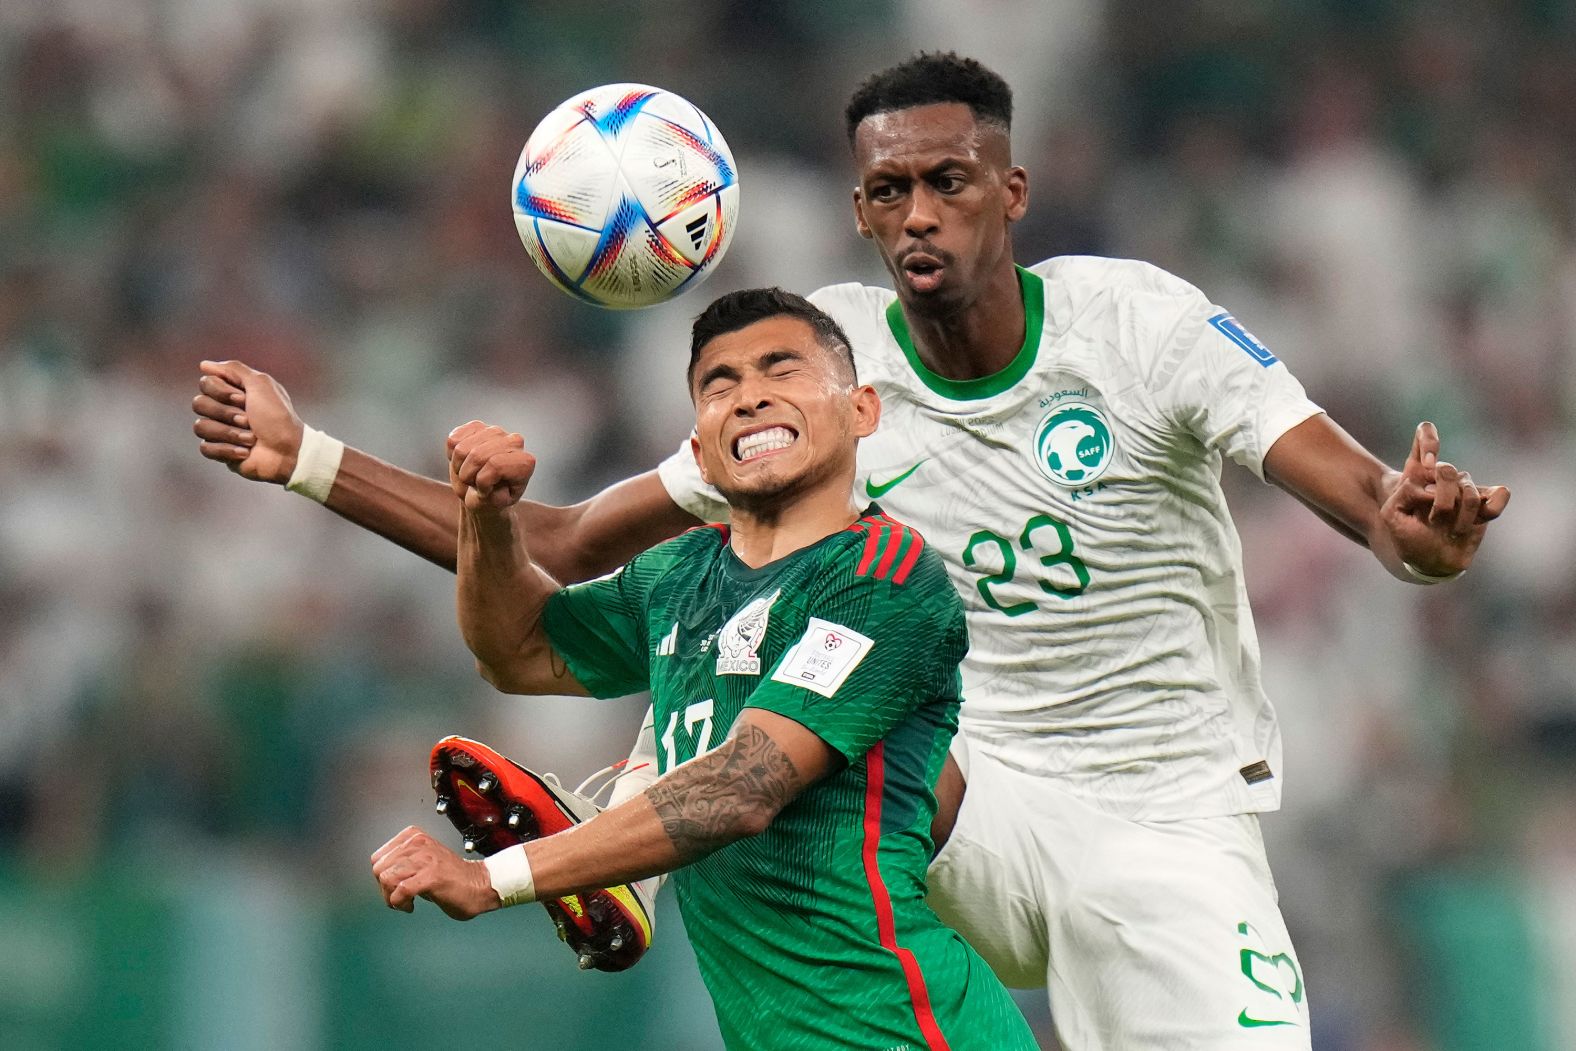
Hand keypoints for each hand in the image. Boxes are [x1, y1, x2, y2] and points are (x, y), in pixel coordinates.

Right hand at [192, 360, 305, 483]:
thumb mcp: (261, 384)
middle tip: (249, 420)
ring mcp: (220, 431)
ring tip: (251, 438)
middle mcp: (223, 409)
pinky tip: (245, 452)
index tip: (245, 399)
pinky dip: (227, 449)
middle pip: (199, 404)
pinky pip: (205, 448)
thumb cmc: (277, 416)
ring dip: (230, 433)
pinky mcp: (220, 451)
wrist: (288, 450)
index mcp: (232, 392)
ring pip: (200, 426)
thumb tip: (205, 365)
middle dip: (227, 413)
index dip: (223, 392)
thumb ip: (234, 369)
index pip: (206, 384)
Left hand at [370, 825, 500, 919]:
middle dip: (384, 889)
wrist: (480, 885)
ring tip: (405, 902)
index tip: (395, 886)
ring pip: (387, 878)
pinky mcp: (431, 876)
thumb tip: (383, 876)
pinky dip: (400, 903)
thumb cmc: (453, 877)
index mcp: (414, 837)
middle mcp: (418, 844)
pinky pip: (401, 891)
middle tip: (399, 897)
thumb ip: (403, 862)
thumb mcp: (423, 860)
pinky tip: (411, 906)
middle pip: (379, 869)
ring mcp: (425, 859)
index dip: (382, 876)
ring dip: (391, 898)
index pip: (378, 857)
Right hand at [447, 421, 536, 511]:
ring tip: (469, 474)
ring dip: (459, 467)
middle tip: (473, 483)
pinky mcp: (476, 426)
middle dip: (468, 475)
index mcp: (525, 462)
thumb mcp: (494, 504)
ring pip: (461, 448)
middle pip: (477, 456)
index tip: (486, 490)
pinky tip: (464, 461)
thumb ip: (492, 494)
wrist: (482, 490)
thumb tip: (487, 476)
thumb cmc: (492, 497)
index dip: (483, 482)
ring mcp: (495, 431)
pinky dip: (451, 456)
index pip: (496, 465)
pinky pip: (453, 440)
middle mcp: (514, 442)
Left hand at [1379, 422, 1510, 576]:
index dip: (1427, 439)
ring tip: (1448, 529)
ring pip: (1468, 489)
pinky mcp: (1486, 503)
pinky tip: (1480, 519)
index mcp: (1418, 471)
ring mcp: (1466, 488)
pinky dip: (1492, 506)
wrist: (1426, 557)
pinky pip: (1500, 494)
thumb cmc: (1407, 534)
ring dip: (1458, 514)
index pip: (1425, 433)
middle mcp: (1444, 476)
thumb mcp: (1392, 515)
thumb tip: (1434, 487)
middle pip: (1447, 470)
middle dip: (1441, 494)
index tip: (1425, 462)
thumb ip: (1405, 494)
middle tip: (1433, 517)